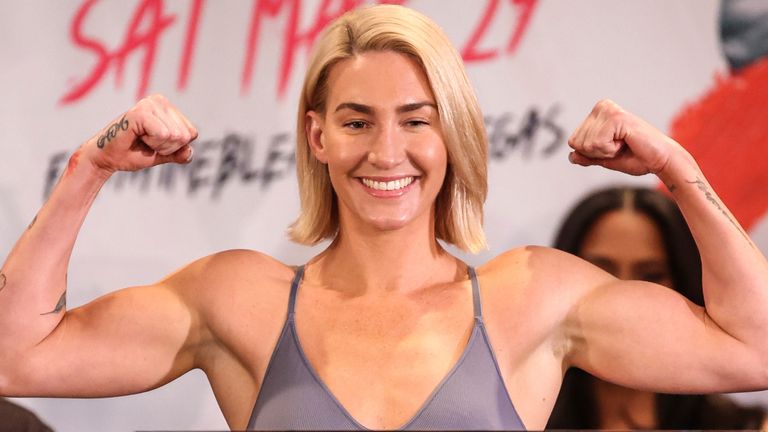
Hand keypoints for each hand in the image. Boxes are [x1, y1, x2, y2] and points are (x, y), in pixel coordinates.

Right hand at [83, 94, 196, 174]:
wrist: (105, 158)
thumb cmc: (132, 153)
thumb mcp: (162, 154)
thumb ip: (178, 153)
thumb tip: (189, 153)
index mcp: (168, 108)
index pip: (192, 134)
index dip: (175, 147)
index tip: (155, 144)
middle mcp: (160, 101)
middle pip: (185, 135)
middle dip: (167, 147)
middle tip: (146, 143)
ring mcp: (150, 104)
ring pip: (175, 136)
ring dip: (158, 146)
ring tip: (140, 139)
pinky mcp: (140, 111)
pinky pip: (163, 134)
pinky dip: (152, 143)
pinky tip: (136, 137)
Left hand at [568, 99, 683, 175]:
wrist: (661, 160)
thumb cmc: (637, 157)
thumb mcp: (605, 158)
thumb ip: (587, 157)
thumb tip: (571, 156)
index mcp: (597, 113)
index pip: (574, 142)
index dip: (592, 154)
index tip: (614, 148)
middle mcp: (601, 107)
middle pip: (577, 143)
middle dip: (597, 153)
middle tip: (620, 147)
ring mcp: (607, 110)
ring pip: (586, 145)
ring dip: (605, 152)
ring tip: (624, 144)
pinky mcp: (615, 117)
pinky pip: (597, 144)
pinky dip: (611, 150)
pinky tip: (626, 142)